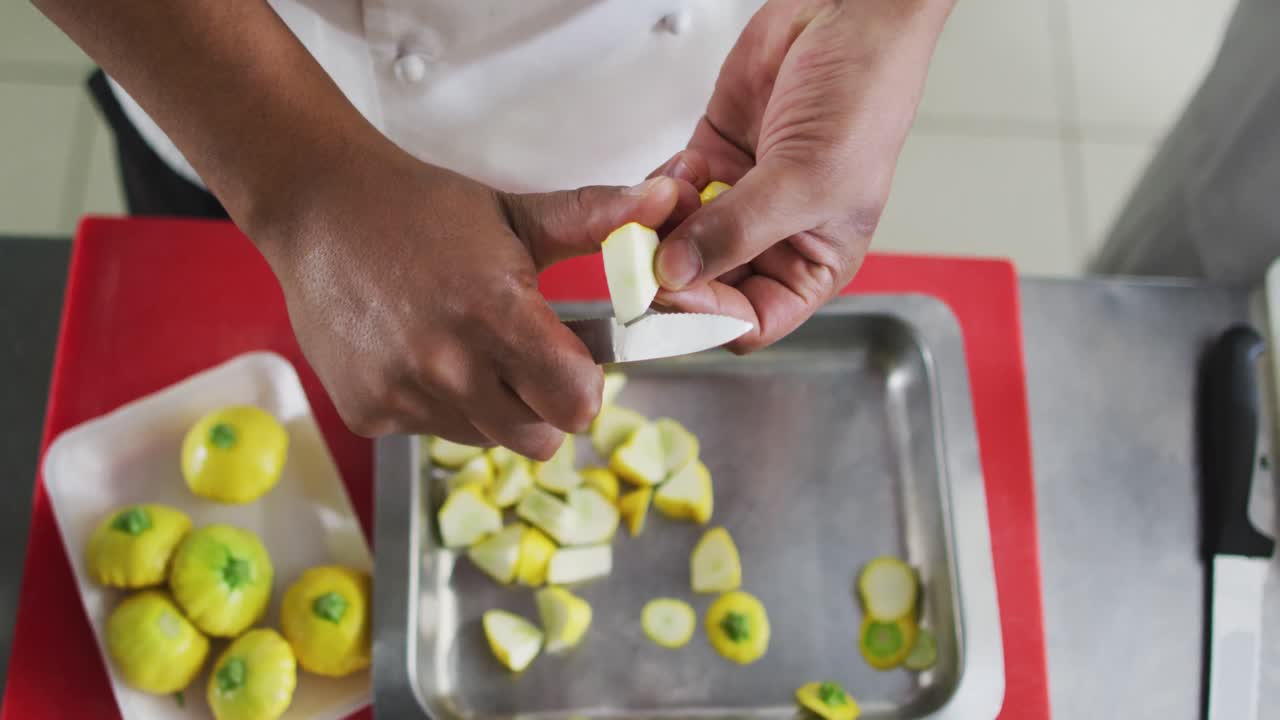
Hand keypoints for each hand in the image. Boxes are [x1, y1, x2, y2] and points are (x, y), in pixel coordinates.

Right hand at [256, 145, 679, 458]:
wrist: (318, 208)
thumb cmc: (421, 208)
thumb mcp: (516, 213)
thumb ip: (597, 218)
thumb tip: (672, 198)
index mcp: (495, 315)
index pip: (576, 404)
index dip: (584, 386)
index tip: (572, 359)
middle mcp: (447, 366)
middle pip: (538, 440)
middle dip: (543, 406)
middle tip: (522, 358)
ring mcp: (402, 396)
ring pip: (486, 439)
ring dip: (489, 407)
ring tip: (464, 346)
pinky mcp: (366, 414)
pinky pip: (431, 433)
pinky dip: (437, 406)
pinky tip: (418, 354)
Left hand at [650, 0, 951, 351]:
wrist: (847, 12)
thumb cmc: (865, 94)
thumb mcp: (807, 179)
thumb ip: (737, 231)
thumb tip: (676, 274)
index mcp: (814, 262)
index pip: (749, 319)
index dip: (709, 315)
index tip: (673, 294)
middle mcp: (775, 239)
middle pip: (704, 285)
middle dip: (673, 271)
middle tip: (644, 255)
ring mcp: (739, 200)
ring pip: (677, 241)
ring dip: (661, 228)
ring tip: (667, 202)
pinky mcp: (711, 161)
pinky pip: (666, 194)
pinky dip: (658, 190)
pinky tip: (678, 173)